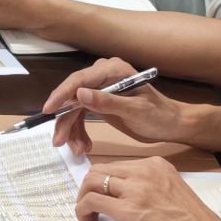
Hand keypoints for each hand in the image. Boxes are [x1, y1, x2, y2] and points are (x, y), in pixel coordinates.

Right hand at [45, 57, 192, 155]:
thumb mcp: (135, 110)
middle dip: (66, 121)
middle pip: (73, 96)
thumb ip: (107, 102)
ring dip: (73, 130)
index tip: (49, 110)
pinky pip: (81, 114)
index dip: (62, 94)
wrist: (172, 124)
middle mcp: (103, 75)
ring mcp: (100, 88)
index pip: (80, 80)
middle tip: (60, 142)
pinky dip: (80, 131)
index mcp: (112, 71)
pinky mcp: (99, 101)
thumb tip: (79, 94)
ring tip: (78, 150)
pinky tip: (84, 145)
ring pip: (75, 108)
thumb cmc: (159, 116)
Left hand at [74, 156, 220, 220]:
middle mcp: (145, 171)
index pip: (116, 166)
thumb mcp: (173, 195)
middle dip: (88, 188)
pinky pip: (92, 201)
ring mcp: (137, 189)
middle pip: (99, 170)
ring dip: (83, 199)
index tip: (100, 197)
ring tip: (88, 217)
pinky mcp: (129, 211)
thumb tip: (123, 198)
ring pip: (91, 182)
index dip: (103, 183)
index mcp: (157, 166)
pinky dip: (82, 211)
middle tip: (90, 208)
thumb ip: (149, 190)